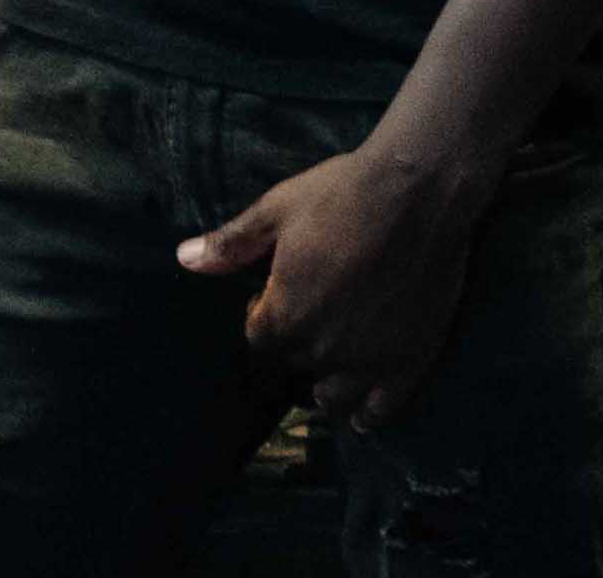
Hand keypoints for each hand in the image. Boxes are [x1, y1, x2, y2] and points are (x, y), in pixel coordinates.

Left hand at [176, 146, 494, 428]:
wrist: (418, 189)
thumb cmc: (342, 193)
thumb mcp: (277, 210)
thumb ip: (232, 244)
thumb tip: (183, 259)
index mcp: (285, 314)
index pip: (258, 343)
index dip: (262, 319)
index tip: (273, 297)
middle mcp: (322, 348)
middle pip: (295, 366)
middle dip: (294, 346)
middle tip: (309, 313)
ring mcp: (368, 360)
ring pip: (332, 399)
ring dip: (325, 384)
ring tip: (331, 358)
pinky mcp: (409, 360)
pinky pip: (380, 409)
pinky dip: (366, 412)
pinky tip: (361, 408)